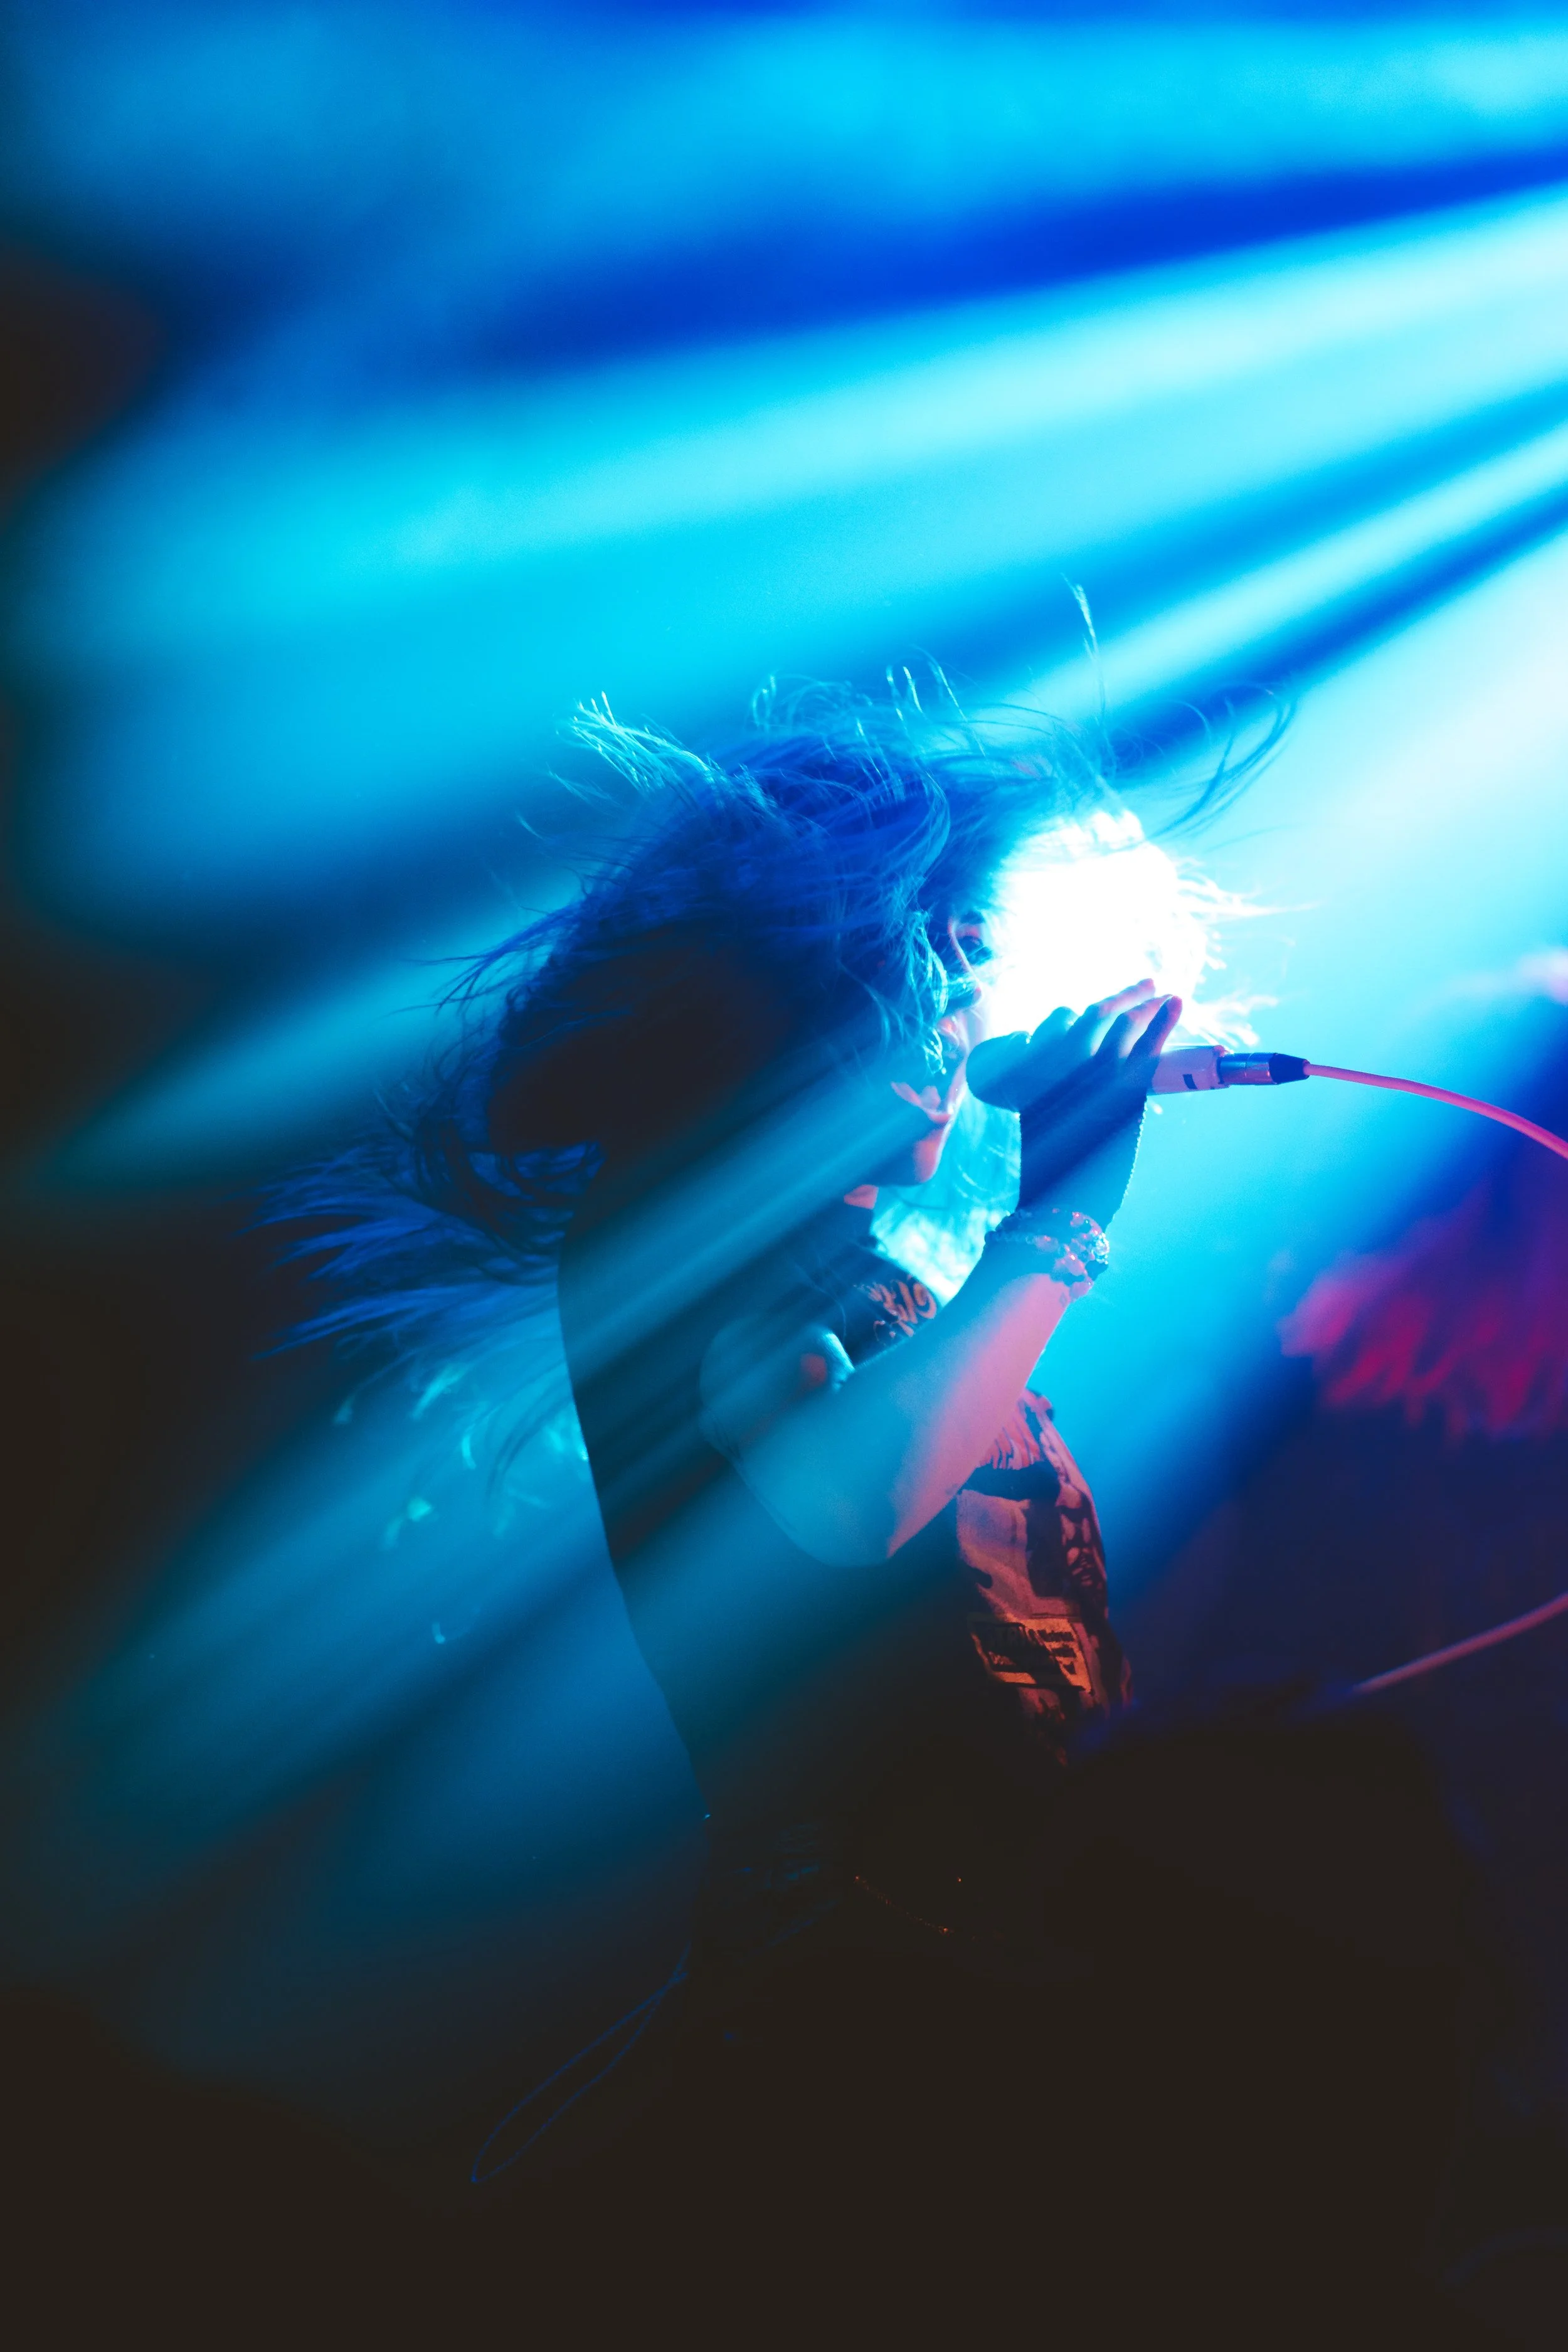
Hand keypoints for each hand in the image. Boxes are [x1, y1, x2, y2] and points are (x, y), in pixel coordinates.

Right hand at [967, 981, 1181, 1227]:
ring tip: (1162, 991)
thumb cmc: (1051, 1171)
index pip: (1059, 1022)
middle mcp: (1059, 1068)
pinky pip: (1145, 1049)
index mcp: (1033, 1073)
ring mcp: (1091, 1078)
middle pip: (1094, 1016)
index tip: (1106, 1006)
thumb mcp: (1043, 1124)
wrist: (1062, 1203)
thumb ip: (1057, 1094)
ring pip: (1121, 1025)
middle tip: (1146, 984)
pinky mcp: (1122, 1094)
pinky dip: (1163, 1023)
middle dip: (1123, 996)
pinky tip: (1176, 1003)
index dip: (1085, 1011)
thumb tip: (1077, 1079)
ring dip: (1144, 1003)